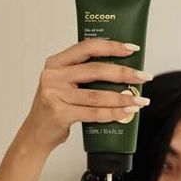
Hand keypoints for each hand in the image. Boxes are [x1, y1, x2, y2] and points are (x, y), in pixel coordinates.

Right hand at [21, 39, 152, 152]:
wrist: (36, 133)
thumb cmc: (56, 107)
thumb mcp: (64, 84)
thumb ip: (84, 74)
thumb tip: (122, 72)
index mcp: (56, 62)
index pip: (87, 47)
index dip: (112, 46)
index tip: (132, 49)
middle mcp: (53, 76)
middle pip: (96, 70)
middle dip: (125, 73)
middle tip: (144, 77)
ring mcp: (54, 95)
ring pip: (97, 95)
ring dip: (123, 98)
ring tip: (140, 100)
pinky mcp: (60, 114)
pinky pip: (93, 113)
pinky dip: (113, 114)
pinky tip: (126, 113)